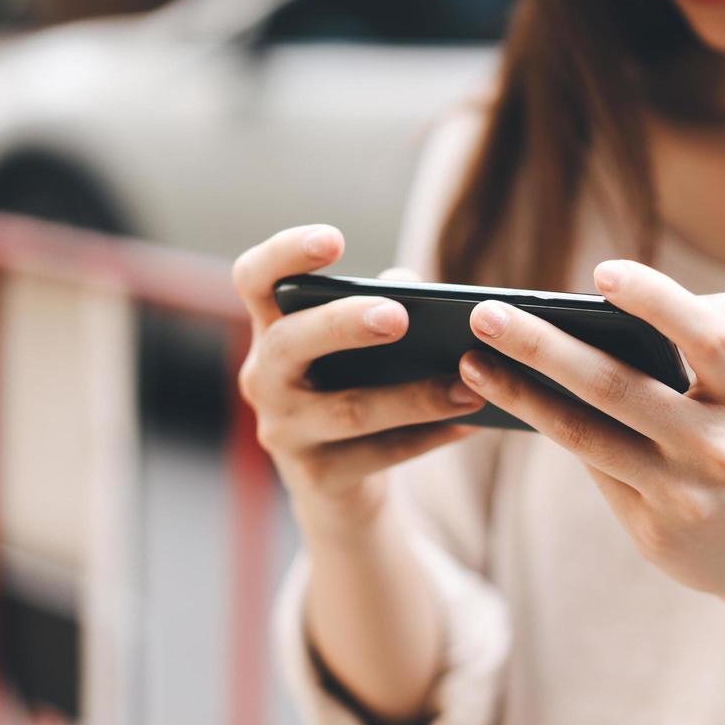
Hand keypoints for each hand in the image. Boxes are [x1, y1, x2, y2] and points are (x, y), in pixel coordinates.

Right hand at [232, 225, 484, 540]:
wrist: (339, 485)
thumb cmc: (355, 388)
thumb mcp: (364, 346)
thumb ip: (386, 305)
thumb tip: (417, 289)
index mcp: (271, 329)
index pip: (253, 278)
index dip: (285, 254)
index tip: (334, 239)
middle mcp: (263, 378)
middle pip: (291, 341)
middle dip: (343, 324)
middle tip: (398, 314)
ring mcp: (284, 432)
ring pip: (349, 410)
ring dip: (414, 396)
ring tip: (468, 385)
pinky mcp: (316, 477)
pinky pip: (378, 456)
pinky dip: (429, 437)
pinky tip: (471, 423)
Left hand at [455, 258, 724, 638]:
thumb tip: (659, 298)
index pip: (708, 337)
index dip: (656, 299)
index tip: (601, 273)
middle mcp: (717, 447)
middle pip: (618, 386)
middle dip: (544, 346)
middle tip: (484, 313)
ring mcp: (682, 493)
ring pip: (588, 435)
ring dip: (523, 394)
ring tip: (471, 360)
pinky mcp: (653, 529)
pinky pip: (592, 467)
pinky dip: (550, 429)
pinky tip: (509, 400)